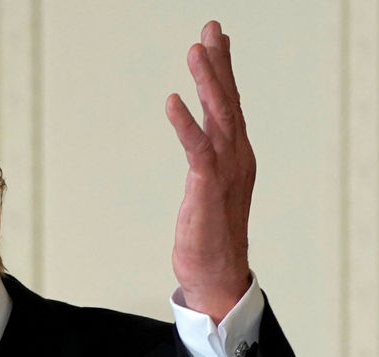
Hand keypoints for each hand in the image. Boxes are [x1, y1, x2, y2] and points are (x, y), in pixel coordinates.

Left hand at [166, 21, 254, 323]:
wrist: (216, 274)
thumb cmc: (211, 232)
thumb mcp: (210, 186)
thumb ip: (208, 158)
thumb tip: (202, 140)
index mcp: (236, 155)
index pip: (230, 104)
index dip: (223, 70)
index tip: (217, 38)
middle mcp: (236, 157)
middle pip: (228, 101)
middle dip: (218, 63)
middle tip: (210, 28)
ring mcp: (225, 172)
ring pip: (218, 118)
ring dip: (208, 82)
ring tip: (197, 50)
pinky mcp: (207, 189)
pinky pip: (197, 150)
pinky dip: (186, 124)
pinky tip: (173, 102)